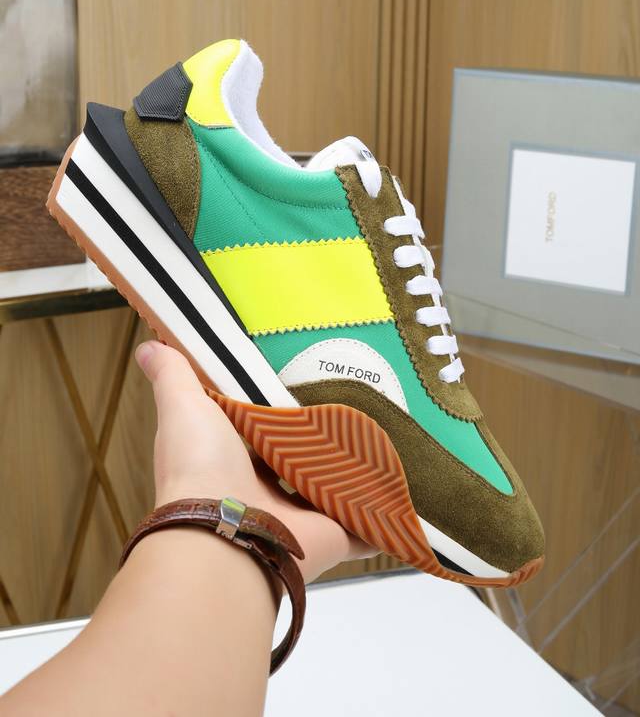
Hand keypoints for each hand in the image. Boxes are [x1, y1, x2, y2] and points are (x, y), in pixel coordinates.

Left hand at [135, 340, 374, 582]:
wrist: (223, 536)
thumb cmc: (199, 468)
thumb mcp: (182, 408)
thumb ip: (174, 377)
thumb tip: (148, 345)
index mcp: (231, 462)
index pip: (258, 432)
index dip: (275, 412)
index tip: (299, 381)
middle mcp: (263, 493)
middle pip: (300, 461)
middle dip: (319, 441)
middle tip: (356, 404)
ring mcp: (298, 518)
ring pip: (334, 489)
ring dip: (355, 472)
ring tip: (387, 436)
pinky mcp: (331, 535)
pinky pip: (366, 524)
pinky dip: (385, 514)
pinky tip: (404, 493)